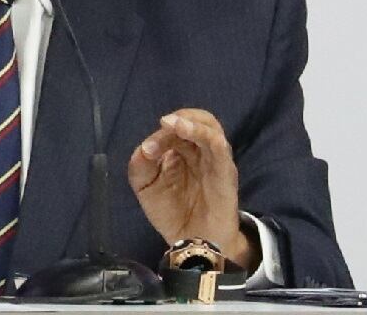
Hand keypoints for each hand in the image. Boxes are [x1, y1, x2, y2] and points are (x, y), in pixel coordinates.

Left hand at [127, 108, 257, 270]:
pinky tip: (187, 131)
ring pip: (210, 127)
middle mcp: (200, 152)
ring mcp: (214, 160)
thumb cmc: (173, 214)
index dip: (160, 134)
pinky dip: (203, 134)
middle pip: (195, 120)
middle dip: (176, 121)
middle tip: (162, 126)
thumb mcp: (147, 188)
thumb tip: (144, 148)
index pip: (175, 129)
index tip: (146, 151)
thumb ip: (140, 167)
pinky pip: (219, 146)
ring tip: (171, 123)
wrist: (194, 245)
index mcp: (182, 152)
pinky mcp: (226, 172)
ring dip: (190, 121)